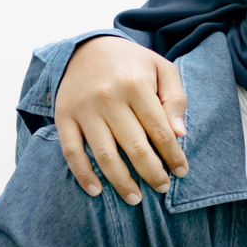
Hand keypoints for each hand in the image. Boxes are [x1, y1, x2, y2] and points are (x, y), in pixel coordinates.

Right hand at [55, 35, 188, 203]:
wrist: (87, 47)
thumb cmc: (132, 63)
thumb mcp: (162, 69)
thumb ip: (175, 99)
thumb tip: (179, 134)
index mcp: (136, 85)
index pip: (160, 130)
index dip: (173, 155)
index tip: (182, 172)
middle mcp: (109, 98)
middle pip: (134, 147)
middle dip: (152, 173)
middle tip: (162, 188)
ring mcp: (84, 109)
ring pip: (104, 154)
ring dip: (121, 181)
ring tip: (135, 199)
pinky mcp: (64, 116)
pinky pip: (72, 152)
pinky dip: (83, 174)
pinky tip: (96, 191)